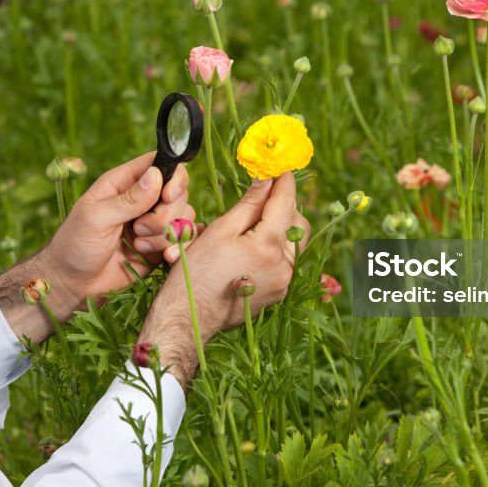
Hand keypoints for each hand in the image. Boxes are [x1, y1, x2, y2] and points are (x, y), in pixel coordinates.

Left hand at [35, 151, 194, 311]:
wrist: (74, 285)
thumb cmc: (75, 246)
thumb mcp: (96, 218)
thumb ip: (128, 199)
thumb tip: (156, 175)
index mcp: (124, 183)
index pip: (161, 164)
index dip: (172, 177)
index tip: (167, 196)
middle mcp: (143, 200)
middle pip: (178, 193)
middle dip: (164, 215)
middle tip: (137, 230)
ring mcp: (154, 223)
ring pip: (184, 217)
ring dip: (166, 235)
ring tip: (139, 247)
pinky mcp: (160, 246)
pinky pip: (185, 240)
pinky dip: (180, 248)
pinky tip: (165, 258)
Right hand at [139, 172, 309, 387]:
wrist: (189, 318)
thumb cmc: (197, 271)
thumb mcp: (220, 230)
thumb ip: (249, 204)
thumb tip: (266, 179)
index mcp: (268, 245)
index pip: (285, 202)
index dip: (284, 181)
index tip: (280, 168)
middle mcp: (284, 265)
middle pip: (299, 223)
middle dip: (284, 206)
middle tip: (263, 197)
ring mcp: (284, 282)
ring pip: (296, 243)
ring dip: (282, 227)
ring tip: (255, 223)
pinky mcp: (279, 293)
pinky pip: (287, 262)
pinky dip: (277, 248)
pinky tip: (253, 246)